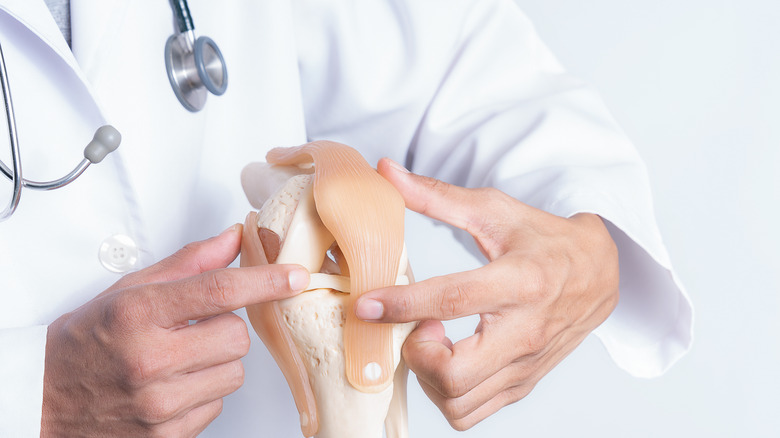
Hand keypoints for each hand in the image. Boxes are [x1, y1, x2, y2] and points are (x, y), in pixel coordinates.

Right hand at [41, 225, 309, 436]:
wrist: (46, 400)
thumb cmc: (86, 342)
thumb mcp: (128, 291)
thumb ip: (188, 264)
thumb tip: (233, 239)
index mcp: (137, 314)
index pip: (218, 291)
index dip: (264, 281)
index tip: (294, 275)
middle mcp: (148, 360)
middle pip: (236, 337)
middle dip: (225, 329)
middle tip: (193, 329)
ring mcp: (158, 403)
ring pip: (233, 373)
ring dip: (217, 362)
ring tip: (180, 359)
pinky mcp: (166, 435)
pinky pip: (217, 406)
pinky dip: (203, 393)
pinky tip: (173, 386)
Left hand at [355, 159, 618, 430]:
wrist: (600, 273)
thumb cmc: (544, 239)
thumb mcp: (494, 210)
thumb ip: (437, 196)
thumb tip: (387, 172)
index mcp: (520, 281)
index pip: (453, 300)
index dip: (402, 305)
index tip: (367, 305)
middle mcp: (526, 331)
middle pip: (454, 373)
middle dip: (418, 354)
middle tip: (420, 324)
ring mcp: (526, 365)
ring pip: (458, 402)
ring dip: (429, 376)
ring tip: (434, 340)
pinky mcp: (524, 383)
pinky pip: (472, 412)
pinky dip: (447, 394)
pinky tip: (449, 358)